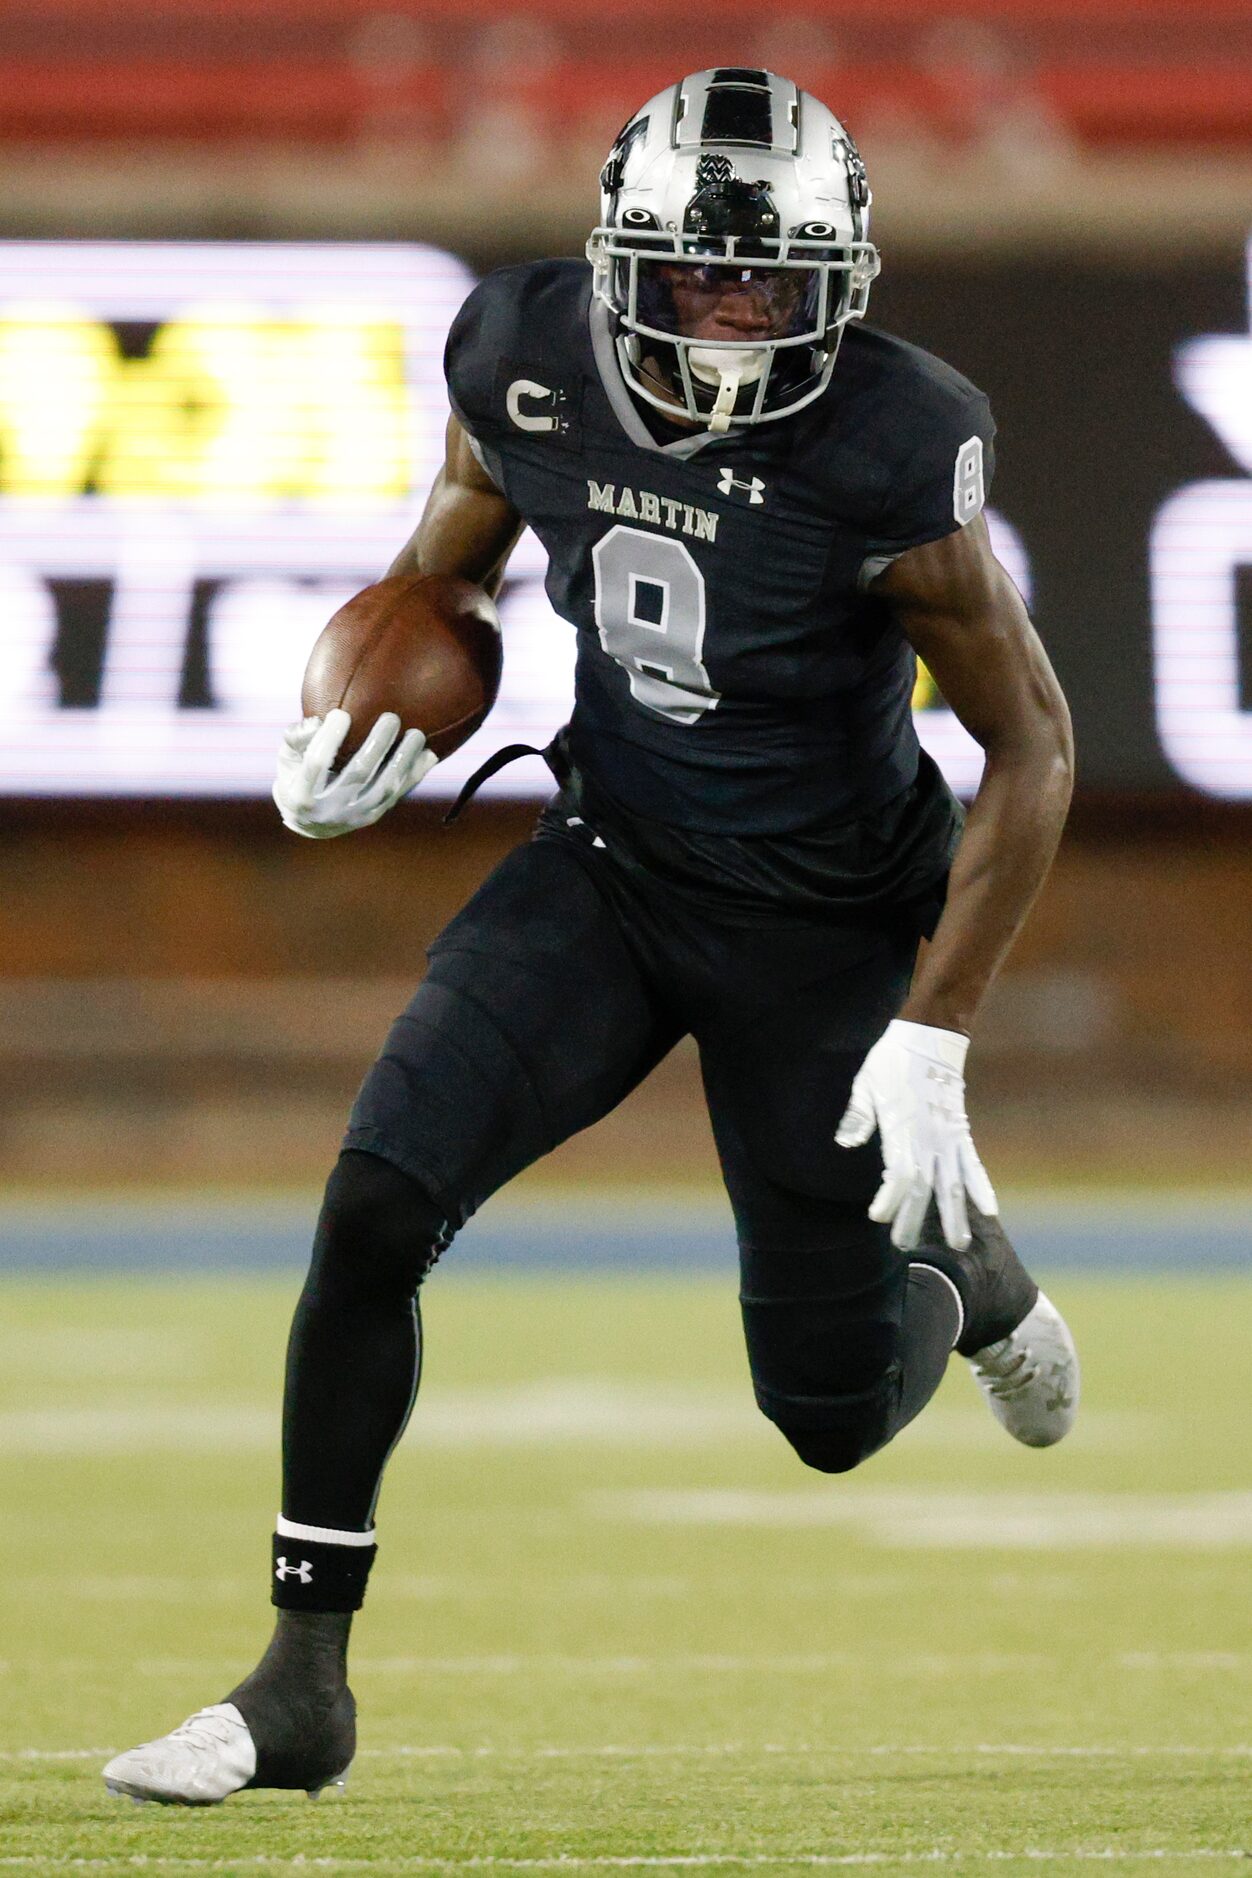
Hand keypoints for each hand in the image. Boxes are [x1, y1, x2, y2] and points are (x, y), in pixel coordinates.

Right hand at [272, 709, 436, 838]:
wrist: (308, 821)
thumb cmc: (294, 776)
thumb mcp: (285, 758)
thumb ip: (296, 738)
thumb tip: (317, 721)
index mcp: (301, 795)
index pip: (316, 765)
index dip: (328, 740)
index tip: (340, 714)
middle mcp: (329, 811)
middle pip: (358, 775)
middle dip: (377, 745)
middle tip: (391, 718)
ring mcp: (353, 817)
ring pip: (384, 788)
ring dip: (403, 760)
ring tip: (416, 734)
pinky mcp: (372, 816)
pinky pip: (397, 795)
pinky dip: (414, 775)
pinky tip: (429, 754)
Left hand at [834, 1018, 997, 1251]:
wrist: (930, 1037)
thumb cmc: (891, 1060)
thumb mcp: (866, 1083)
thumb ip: (858, 1116)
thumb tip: (844, 1144)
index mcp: (903, 1129)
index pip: (899, 1175)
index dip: (890, 1199)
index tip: (878, 1218)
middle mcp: (928, 1139)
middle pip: (924, 1188)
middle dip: (914, 1218)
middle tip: (904, 1246)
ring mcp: (948, 1138)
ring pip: (953, 1184)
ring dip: (955, 1215)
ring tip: (960, 1244)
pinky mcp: (960, 1132)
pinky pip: (973, 1165)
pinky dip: (982, 1187)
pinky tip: (989, 1210)